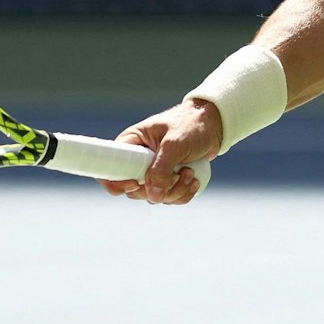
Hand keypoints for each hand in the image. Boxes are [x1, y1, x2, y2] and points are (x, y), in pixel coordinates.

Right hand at [98, 98, 221, 203]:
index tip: (136, 184)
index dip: (117, 183)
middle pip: (134, 190)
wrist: (214, 125)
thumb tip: (153, 195)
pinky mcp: (167, 179)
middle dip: (159, 189)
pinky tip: (194, 180)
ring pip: (154, 197)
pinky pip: (169, 198)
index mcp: (131, 144)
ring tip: (190, 173)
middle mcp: (137, 160)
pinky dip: (183, 194)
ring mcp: (153, 171)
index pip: (109, 169)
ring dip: (175, 191)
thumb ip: (162, 169)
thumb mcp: (175, 143)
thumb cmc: (191, 125)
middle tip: (178, 175)